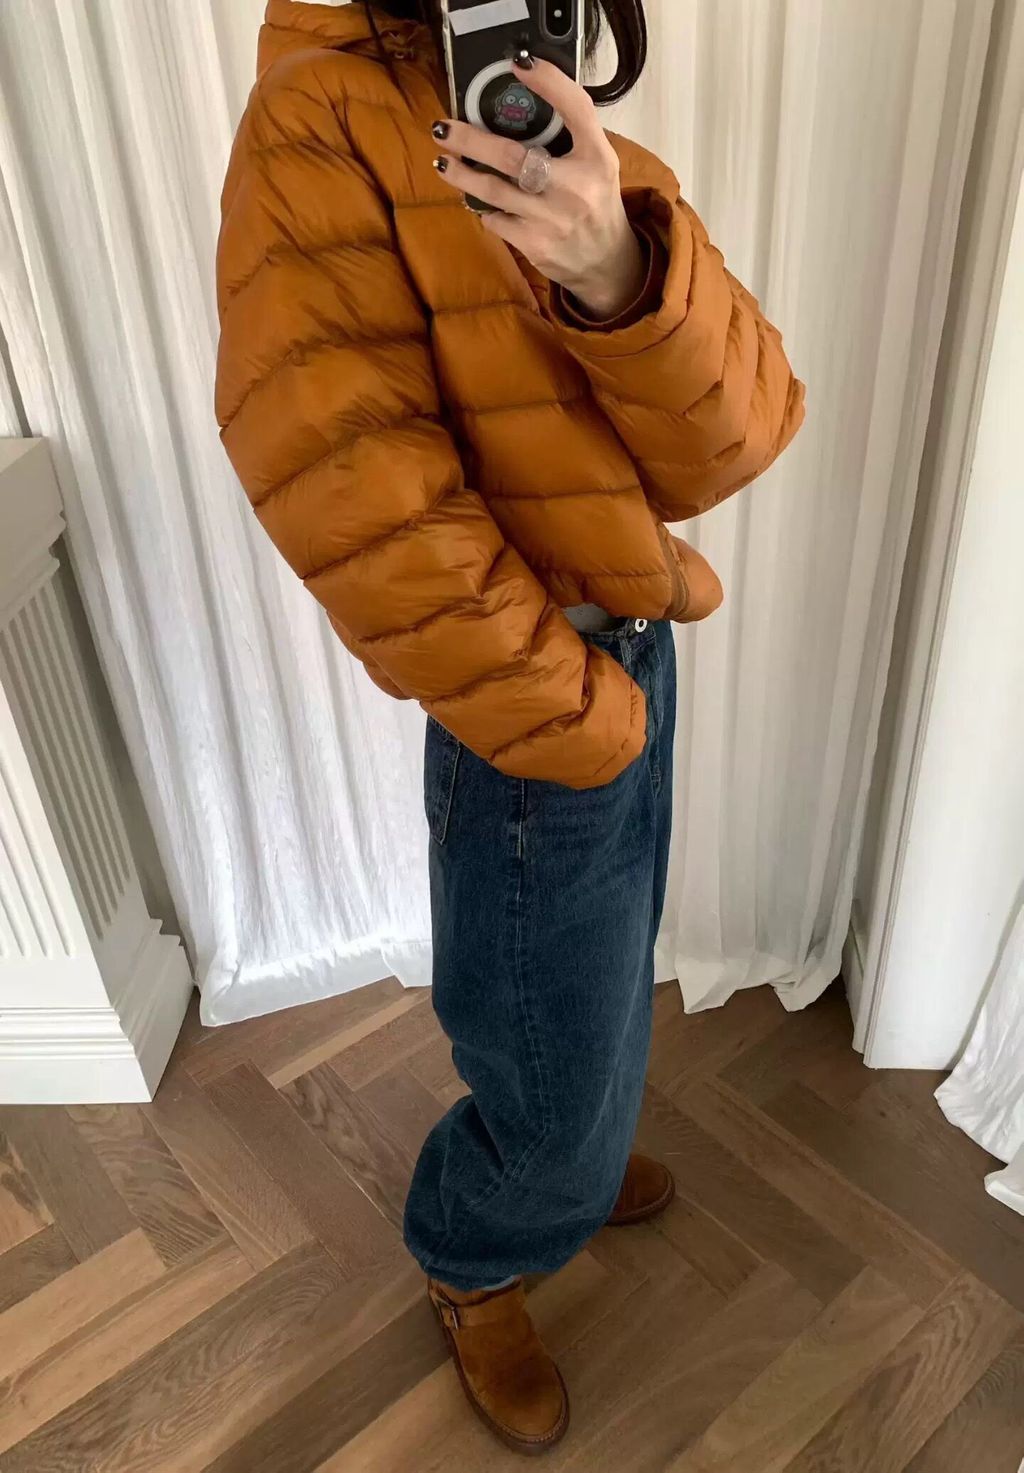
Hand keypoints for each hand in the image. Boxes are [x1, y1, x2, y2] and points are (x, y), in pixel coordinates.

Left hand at [431, 57, 645, 319]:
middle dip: (471, 140)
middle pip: (513, 156)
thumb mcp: (597, 161)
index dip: (549, 83)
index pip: (577, 109)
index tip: (518, 64)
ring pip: (493, 191)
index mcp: (596, 158)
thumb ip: (572, 133)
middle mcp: (576, 188)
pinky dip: (483, 207)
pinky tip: (477, 199)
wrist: (605, 262)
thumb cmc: (595, 201)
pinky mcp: (535, 245)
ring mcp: (552, 220)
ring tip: (443, 163)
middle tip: (443, 129)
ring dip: (462, 174)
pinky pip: (496, 220)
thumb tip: (524, 95)